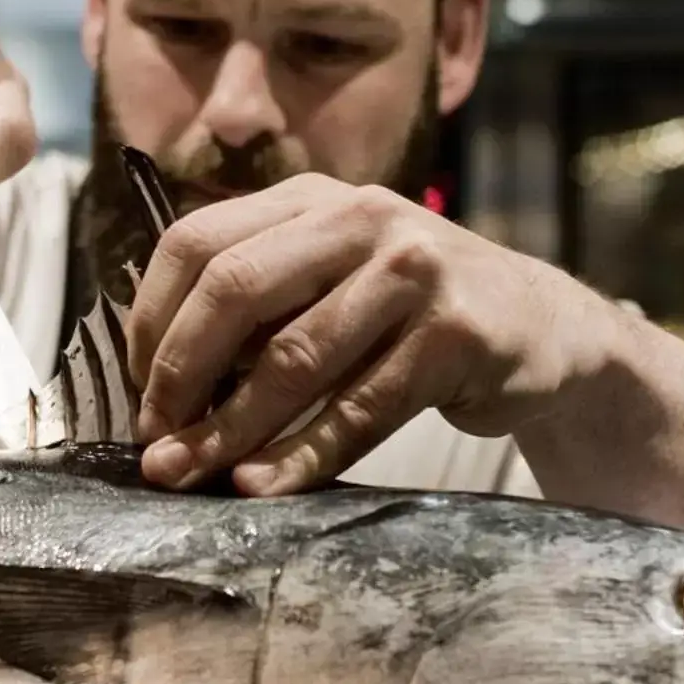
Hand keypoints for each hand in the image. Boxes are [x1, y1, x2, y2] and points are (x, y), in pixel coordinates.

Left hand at [125, 175, 605, 494]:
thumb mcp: (336, 278)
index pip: (197, 241)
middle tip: (155, 438)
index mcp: (313, 198)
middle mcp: (360, 217)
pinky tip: (263, 485)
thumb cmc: (414, 315)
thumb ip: (260, 304)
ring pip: (294, 357)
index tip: (138, 389)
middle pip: (235, 289)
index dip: (151, 320)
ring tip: (190, 474)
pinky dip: (303, 454)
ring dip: (230, 427)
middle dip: (179, 373)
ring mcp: (413, 270)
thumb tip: (152, 382)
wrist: (545, 327)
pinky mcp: (456, 332)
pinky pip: (360, 408)